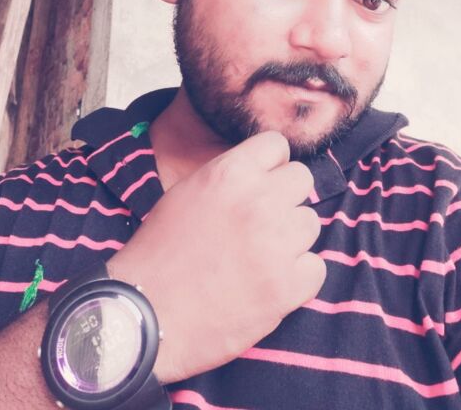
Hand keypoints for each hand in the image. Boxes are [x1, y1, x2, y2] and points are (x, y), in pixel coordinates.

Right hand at [107, 131, 325, 382]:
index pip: (277, 145)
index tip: (263, 183)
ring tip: (261, 256)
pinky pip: (316, 268)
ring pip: (310, 223)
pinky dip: (298, 277)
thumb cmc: (160, 252)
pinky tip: (271, 283)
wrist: (144, 315)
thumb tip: (266, 170)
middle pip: (301, 180)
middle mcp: (258, 201)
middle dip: (285, 198)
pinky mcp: (286, 287)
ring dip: (292, 238)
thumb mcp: (187, 192)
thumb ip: (230, 176)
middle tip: (263, 222)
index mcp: (230, 173)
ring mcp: (276, 244)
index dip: (271, 165)